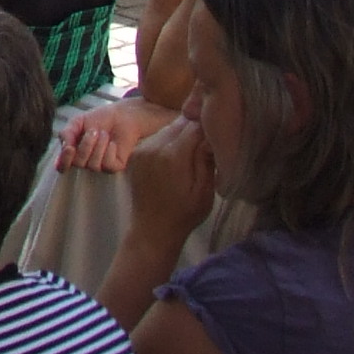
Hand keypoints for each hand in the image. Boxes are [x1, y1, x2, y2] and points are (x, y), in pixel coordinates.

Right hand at [59, 99, 169, 173]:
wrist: (123, 115)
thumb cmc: (100, 118)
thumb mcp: (78, 121)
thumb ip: (67, 133)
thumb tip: (64, 147)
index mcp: (73, 151)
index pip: (62, 166)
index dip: (63, 161)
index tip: (69, 148)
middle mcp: (85, 161)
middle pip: (77, 164)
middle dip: (86, 145)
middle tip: (94, 130)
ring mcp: (100, 165)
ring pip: (92, 165)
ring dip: (99, 146)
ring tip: (104, 134)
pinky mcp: (114, 166)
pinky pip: (106, 165)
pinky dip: (109, 150)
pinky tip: (112, 143)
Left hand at [125, 116, 216, 241]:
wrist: (152, 230)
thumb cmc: (184, 214)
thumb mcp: (204, 192)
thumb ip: (207, 160)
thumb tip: (210, 136)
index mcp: (173, 155)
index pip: (195, 125)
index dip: (208, 128)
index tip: (218, 136)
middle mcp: (154, 146)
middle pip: (180, 123)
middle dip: (195, 128)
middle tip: (208, 142)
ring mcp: (142, 149)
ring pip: (168, 129)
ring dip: (181, 134)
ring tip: (194, 150)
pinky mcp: (135, 154)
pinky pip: (156, 138)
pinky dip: (168, 142)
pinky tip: (176, 157)